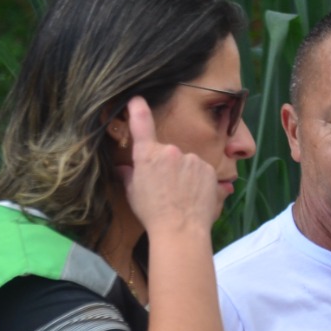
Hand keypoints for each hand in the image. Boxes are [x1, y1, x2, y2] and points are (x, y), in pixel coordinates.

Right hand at [116, 96, 218, 235]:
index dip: (138, 109)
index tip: (137, 99)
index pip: (141, 124)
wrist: (180, 231)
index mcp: (148, 155)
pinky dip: (199, 182)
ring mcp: (191, 159)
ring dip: (184, 174)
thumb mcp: (134, 195)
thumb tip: (122, 169)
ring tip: (181, 197)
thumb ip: (129, 176)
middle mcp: (170, 151)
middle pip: (168, 154)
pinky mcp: (208, 169)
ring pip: (186, 163)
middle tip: (166, 190)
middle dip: (167, 167)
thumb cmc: (152, 214)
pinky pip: (201, 172)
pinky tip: (194, 198)